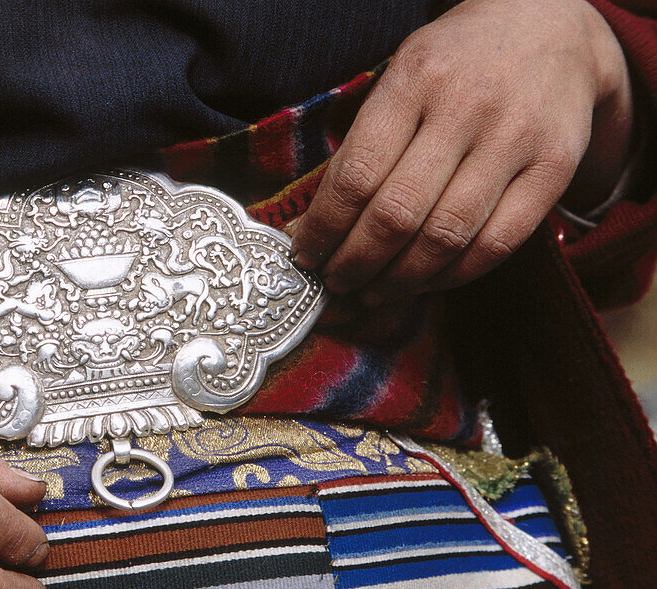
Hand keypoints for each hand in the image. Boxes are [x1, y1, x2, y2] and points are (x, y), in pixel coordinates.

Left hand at [292, 0, 634, 303]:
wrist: (551, 26)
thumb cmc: (456, 63)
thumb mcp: (400, 78)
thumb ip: (362, 145)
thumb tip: (314, 228)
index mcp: (415, 79)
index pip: (355, 176)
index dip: (324, 229)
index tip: (306, 255)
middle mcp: (468, 107)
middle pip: (397, 214)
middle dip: (356, 262)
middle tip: (336, 282)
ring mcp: (517, 138)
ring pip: (446, 237)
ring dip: (399, 279)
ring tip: (372, 290)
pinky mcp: (555, 168)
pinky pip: (497, 243)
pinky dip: (453, 275)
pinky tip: (425, 281)